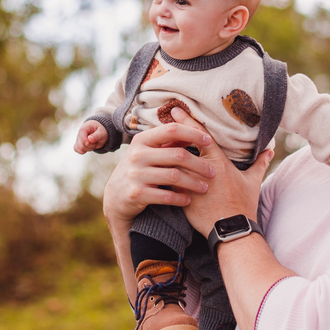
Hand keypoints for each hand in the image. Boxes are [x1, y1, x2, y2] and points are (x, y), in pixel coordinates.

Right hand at [73, 120, 108, 153]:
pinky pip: (77, 149)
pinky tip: (89, 148)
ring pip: (80, 148)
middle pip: (81, 144)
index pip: (81, 133)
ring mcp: (78, 139)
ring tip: (94, 144)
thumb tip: (90, 139)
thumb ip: (96, 136)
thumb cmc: (100, 131)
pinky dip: (83, 151)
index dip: (84, 140)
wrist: (100, 133)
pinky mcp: (78, 144)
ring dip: (89, 149)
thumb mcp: (102, 132)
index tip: (88, 143)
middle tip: (96, 141)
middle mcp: (80, 133)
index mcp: (85, 127)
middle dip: (91, 146)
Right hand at [101, 120, 215, 226]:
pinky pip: (166, 195)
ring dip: (194, 183)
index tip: (208, 141)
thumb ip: (169, 141)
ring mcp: (136, 174)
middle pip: (178, 155)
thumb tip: (195, 129)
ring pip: (175, 176)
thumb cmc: (139, 169)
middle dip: (199, 164)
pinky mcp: (137, 193)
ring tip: (205, 187)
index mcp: (142, 140)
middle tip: (213, 172)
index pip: (172, 130)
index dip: (192, 133)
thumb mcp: (149, 151)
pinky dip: (180, 198)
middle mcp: (137, 154)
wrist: (116, 196)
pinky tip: (188, 199)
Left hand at [167, 107, 271, 236]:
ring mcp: (191, 184)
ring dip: (164, 154)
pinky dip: (163, 175)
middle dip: (170, 133)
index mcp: (219, 162)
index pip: (200, 135)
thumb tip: (269, 151)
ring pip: (172, 165)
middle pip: (181, 146)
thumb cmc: (243, 205)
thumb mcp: (253, 182)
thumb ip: (260, 164)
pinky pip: (169, 183)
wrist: (232, 230)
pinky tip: (156, 170)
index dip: (187, 121)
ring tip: (155, 145)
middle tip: (161, 122)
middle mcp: (202, 170)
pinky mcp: (183, 198)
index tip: (176, 110)